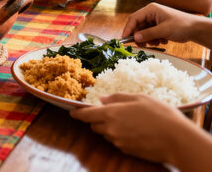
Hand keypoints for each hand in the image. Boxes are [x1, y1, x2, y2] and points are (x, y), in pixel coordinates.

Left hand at [70, 93, 187, 163]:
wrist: (177, 139)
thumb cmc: (160, 114)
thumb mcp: (139, 98)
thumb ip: (118, 98)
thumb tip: (103, 99)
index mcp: (111, 113)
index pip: (86, 115)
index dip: (78, 113)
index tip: (72, 112)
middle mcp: (110, 129)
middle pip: (94, 125)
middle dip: (98, 120)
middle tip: (112, 113)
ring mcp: (118, 141)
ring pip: (106, 134)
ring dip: (110, 128)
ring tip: (129, 122)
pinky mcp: (126, 151)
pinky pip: (117, 142)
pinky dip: (120, 136)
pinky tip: (136, 132)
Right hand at [122, 2, 201, 44]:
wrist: (195, 29)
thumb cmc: (181, 25)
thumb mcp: (164, 30)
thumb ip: (148, 34)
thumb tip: (134, 38)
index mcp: (150, 9)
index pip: (134, 18)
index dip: (128, 29)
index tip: (124, 39)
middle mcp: (151, 14)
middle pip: (137, 26)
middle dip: (140, 37)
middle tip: (143, 45)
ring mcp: (154, 20)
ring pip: (143, 32)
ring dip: (148, 39)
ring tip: (157, 42)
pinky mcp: (158, 27)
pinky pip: (149, 34)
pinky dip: (153, 39)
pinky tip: (162, 41)